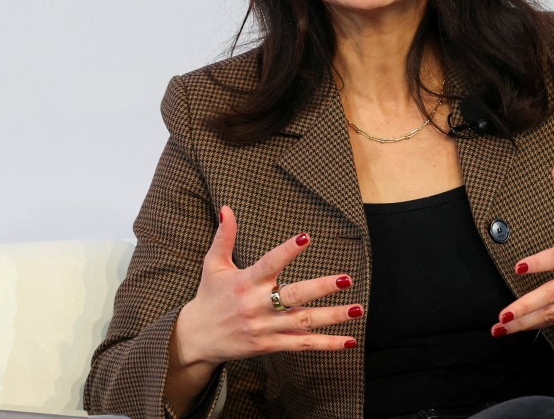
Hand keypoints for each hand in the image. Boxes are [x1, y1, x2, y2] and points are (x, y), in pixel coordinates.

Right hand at [165, 206, 359, 411]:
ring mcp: (265, 327)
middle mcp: (258, 305)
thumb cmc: (209, 296)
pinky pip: (302, 345)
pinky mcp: (270, 345)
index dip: (288, 250)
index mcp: (246, 282)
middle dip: (321, 287)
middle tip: (346, 279)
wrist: (195, 339)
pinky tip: (350, 340)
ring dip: (333, 317)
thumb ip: (224, 237)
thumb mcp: (213, 265)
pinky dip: (326, 344)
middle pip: (294, 296)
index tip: (306, 237)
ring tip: (358, 309)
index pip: (270, 263)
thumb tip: (227, 208)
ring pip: (304, 321)